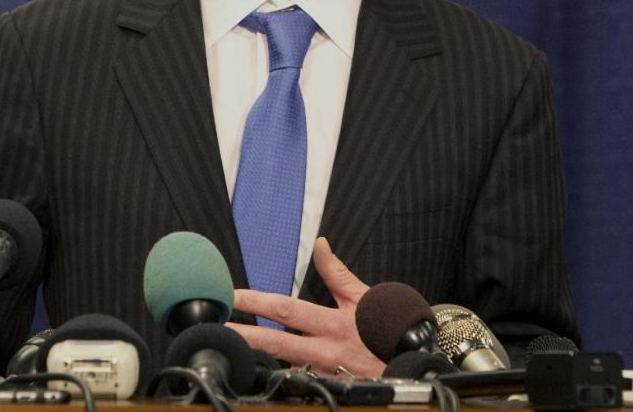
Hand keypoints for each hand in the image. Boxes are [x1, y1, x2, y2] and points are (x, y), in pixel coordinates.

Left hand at [227, 238, 384, 377]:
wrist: (416, 367)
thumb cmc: (389, 329)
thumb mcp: (365, 297)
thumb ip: (336, 273)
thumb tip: (321, 244)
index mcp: (332, 322)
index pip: (285, 308)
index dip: (256, 302)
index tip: (232, 296)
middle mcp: (325, 350)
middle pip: (274, 342)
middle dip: (242, 336)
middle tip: (215, 328)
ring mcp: (325, 373)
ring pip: (283, 367)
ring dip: (256, 360)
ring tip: (227, 350)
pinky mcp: (330, 388)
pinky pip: (300, 383)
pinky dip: (282, 376)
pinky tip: (259, 372)